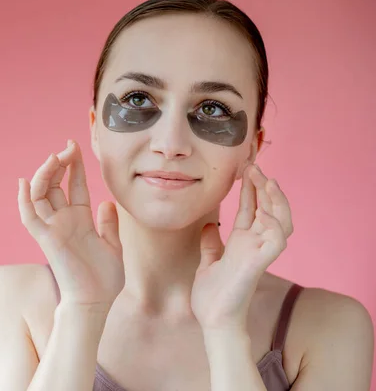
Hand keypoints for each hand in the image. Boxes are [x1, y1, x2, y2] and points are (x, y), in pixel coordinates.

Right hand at [18, 140, 123, 307]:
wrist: (95, 302)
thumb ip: (108, 223)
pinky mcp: (47, 239)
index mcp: (80, 219)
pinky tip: (24, 182)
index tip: (75, 147)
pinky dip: (24, 200)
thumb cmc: (103, 279)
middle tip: (67, 148)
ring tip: (54, 158)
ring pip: (40, 195)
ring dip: (45, 175)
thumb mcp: (112, 245)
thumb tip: (108, 202)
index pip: (73, 185)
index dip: (74, 166)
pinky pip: (30, 217)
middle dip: (60, 164)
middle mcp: (64, 220)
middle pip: (55, 185)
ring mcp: (54, 228)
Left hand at [191, 164, 292, 329]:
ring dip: (276, 200)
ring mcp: (258, 253)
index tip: (247, 170)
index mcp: (242, 243)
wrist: (212, 320)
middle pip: (267, 209)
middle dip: (264, 186)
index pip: (251, 210)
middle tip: (254, 166)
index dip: (251, 189)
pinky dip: (274, 224)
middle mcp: (253, 245)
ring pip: (280, 221)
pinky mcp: (258, 264)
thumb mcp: (207, 263)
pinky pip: (276, 241)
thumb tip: (209, 225)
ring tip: (267, 180)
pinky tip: (264, 210)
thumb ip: (212, 244)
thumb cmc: (212, 297)